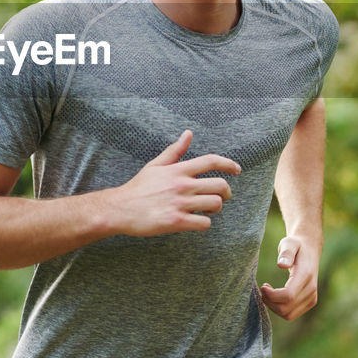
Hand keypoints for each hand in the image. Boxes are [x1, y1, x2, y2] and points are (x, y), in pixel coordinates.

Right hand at [111, 130, 240, 236]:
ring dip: (215, 208)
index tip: (237, 170)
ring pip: (215, 204)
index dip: (228, 164)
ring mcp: (180, 203)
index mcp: (178, 170)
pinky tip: (196, 221)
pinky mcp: (176, 221)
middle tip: (222, 197)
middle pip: (220, 185)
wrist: (119, 209)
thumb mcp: (155, 165)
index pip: (211, 161)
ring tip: (207, 209)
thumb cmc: (138, 187)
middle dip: (226, 192)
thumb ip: (174, 151)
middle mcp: (182, 185)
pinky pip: (204, 223)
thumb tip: (188, 133)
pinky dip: (204, 223)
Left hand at [260, 236, 318, 320]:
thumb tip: (281, 264)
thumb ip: (286, 252)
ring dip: (273, 307)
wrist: (310, 249)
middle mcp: (311, 289)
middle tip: (263, 289)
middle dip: (270, 302)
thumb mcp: (289, 243)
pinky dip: (280, 309)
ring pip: (288, 315)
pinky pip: (291, 314)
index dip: (271, 295)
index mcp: (306, 275)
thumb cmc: (296, 245)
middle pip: (286, 309)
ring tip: (268, 292)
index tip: (263, 285)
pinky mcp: (310, 302)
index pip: (288, 295)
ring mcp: (312, 298)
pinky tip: (275, 296)